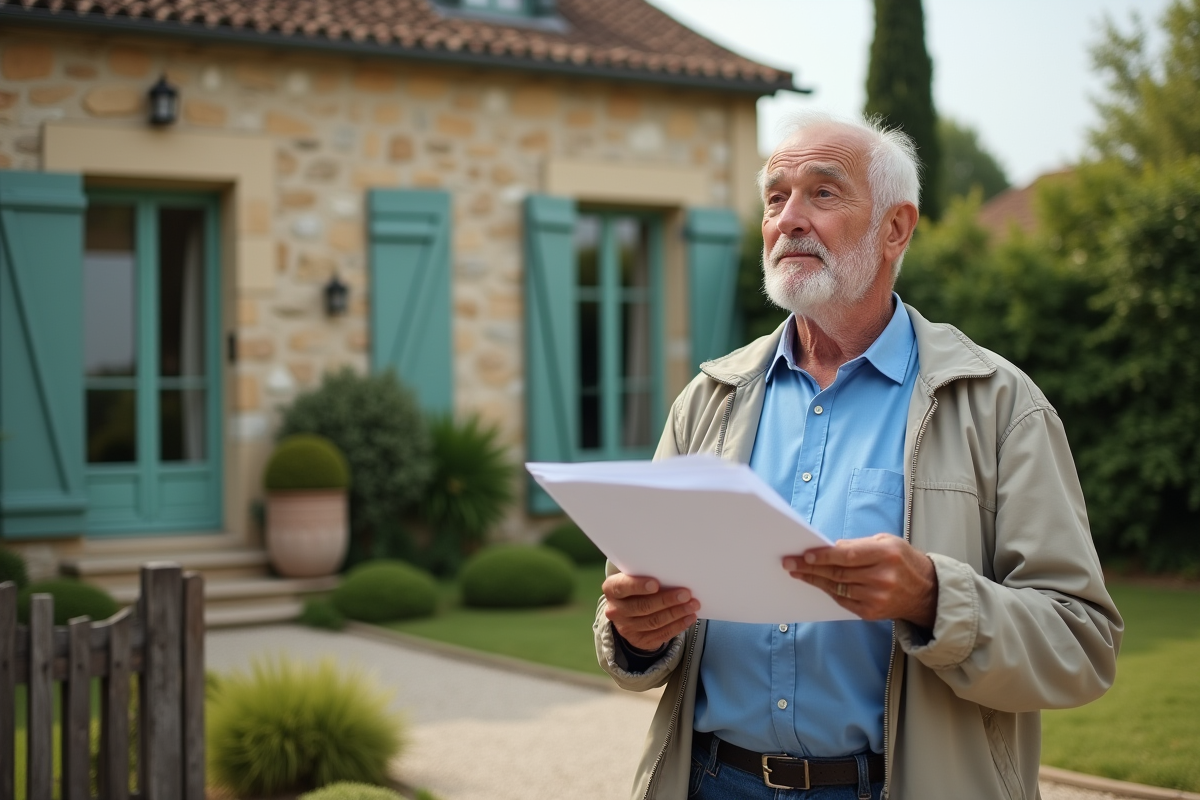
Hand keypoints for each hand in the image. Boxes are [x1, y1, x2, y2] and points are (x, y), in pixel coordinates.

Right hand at [601, 573, 699, 651]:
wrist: (629, 611)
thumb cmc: (637, 587)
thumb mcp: (635, 578)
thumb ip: (648, 576)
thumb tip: (674, 576)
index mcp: (611, 589)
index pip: (622, 587)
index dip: (638, 586)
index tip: (656, 584)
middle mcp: (615, 610)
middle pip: (642, 606)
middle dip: (666, 600)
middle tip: (686, 594)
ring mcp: (626, 628)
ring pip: (654, 621)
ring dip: (676, 613)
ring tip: (692, 605)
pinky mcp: (639, 640)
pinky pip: (660, 634)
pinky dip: (677, 626)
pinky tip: (689, 618)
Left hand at [783, 534, 937, 627]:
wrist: (926, 591)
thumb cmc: (904, 561)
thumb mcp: (887, 542)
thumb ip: (858, 545)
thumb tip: (829, 549)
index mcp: (886, 555)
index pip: (847, 556)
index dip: (823, 556)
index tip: (804, 554)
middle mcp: (881, 578)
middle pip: (837, 573)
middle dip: (810, 567)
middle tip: (790, 562)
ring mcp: (876, 597)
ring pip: (836, 588)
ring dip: (814, 580)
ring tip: (797, 572)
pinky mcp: (871, 612)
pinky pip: (842, 601)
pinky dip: (827, 591)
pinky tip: (816, 583)